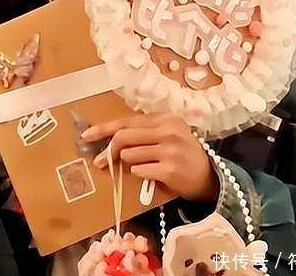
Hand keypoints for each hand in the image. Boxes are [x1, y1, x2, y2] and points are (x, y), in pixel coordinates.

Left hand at [81, 113, 218, 202]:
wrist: (208, 177)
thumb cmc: (181, 154)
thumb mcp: (166, 135)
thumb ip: (143, 133)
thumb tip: (111, 139)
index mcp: (164, 118)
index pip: (127, 121)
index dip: (104, 128)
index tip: (87, 135)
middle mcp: (168, 130)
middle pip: (125, 136)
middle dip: (108, 150)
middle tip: (99, 162)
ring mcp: (170, 149)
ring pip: (131, 155)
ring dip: (129, 163)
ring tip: (140, 166)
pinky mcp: (170, 168)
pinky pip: (140, 170)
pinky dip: (139, 173)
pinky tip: (150, 174)